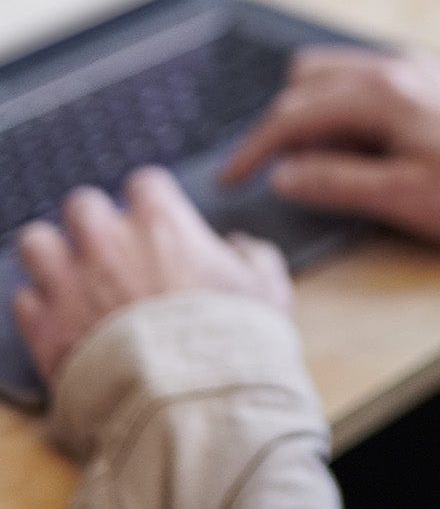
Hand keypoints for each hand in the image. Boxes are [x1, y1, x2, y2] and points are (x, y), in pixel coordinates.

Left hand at [12, 167, 289, 386]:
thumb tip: (237, 245)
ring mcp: (71, 284)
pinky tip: (62, 321)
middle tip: (110, 248)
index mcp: (164, 223)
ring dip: (52, 256)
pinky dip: (40, 308)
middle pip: (81, 204)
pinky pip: (23, 300)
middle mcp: (110, 243)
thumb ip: (253, 255)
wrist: (188, 405)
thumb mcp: (268, 289)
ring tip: (72, 277)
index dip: (151, 200)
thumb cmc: (233, 342)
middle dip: (93, 222)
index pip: (143, 181)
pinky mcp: (45, 330)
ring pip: (35, 242)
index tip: (156, 220)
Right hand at [219, 46, 439, 248]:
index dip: (253, 148)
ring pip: (335, 72)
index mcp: (383, 95)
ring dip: (309, 108)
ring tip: (307, 159)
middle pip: (307, 85)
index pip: (294, 113)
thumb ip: (339, 182)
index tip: (228, 182)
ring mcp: (415, 67)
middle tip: (263, 176)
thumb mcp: (404, 199)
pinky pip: (364, 76)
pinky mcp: (431, 76)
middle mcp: (395, 68)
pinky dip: (340, 101)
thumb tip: (281, 175)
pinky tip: (352, 139)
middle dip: (277, 127)